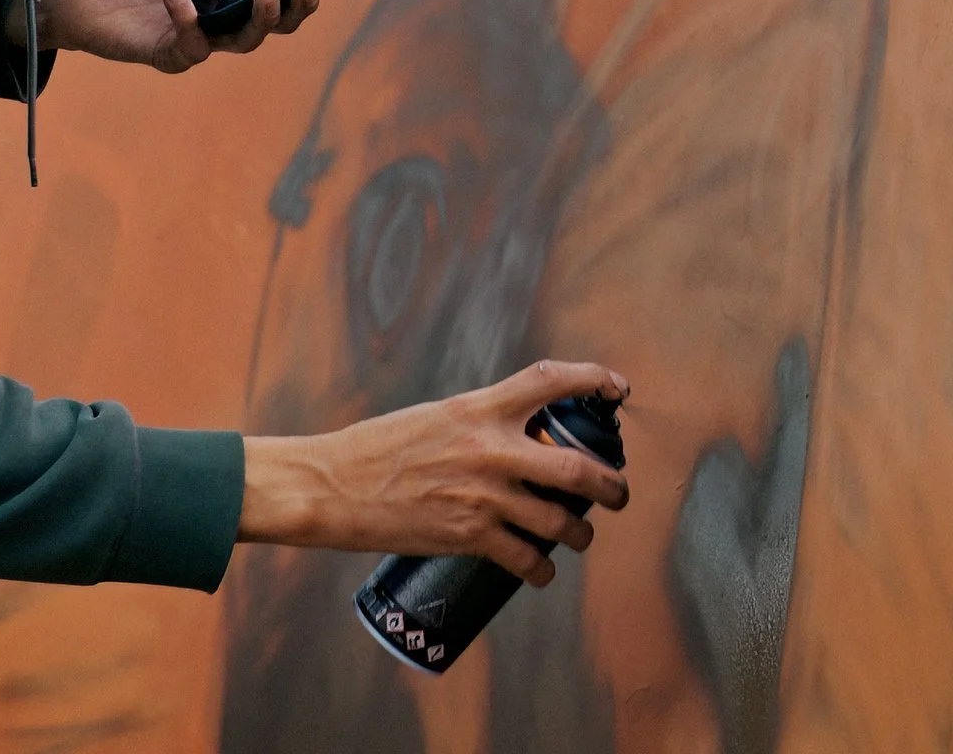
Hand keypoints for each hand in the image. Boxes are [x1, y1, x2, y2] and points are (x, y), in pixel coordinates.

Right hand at [238, 361, 632, 587]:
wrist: (334, 486)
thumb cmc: (378, 449)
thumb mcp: (435, 417)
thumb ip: (478, 423)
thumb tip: (514, 438)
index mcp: (480, 408)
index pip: (551, 380)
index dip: (594, 380)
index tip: (617, 389)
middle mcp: (490, 448)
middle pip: (578, 466)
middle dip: (610, 485)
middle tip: (618, 493)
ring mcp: (483, 495)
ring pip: (560, 521)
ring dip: (580, 534)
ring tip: (581, 537)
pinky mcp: (469, 536)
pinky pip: (526, 559)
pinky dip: (542, 570)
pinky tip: (541, 572)